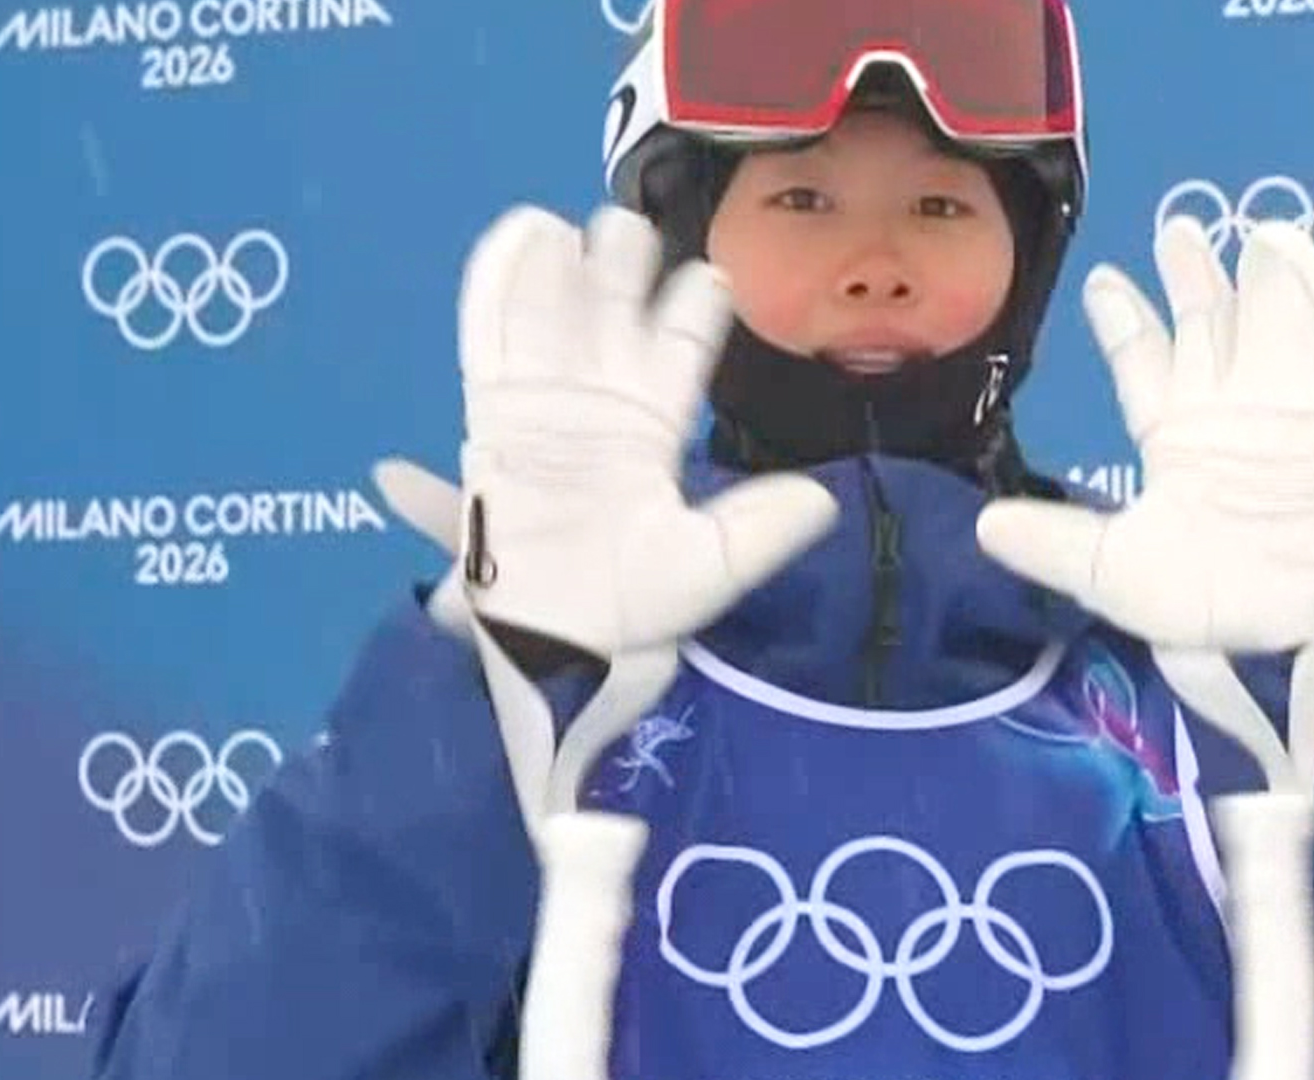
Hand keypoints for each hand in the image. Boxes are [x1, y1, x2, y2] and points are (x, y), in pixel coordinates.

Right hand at [375, 205, 836, 829]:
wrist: (560, 648)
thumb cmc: (633, 612)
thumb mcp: (713, 569)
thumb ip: (761, 529)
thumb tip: (823, 501)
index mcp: (654, 429)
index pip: (679, 351)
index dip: (694, 311)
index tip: (712, 277)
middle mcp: (600, 405)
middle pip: (613, 316)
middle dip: (622, 268)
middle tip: (631, 225)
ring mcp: (543, 406)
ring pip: (553, 317)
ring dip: (562, 270)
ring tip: (572, 222)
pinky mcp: (492, 418)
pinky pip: (489, 343)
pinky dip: (496, 292)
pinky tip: (515, 241)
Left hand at [977, 215, 1313, 654]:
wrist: (1278, 637)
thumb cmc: (1195, 604)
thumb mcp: (1108, 571)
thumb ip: (1054, 542)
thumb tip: (984, 529)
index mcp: (1175, 444)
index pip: (1146, 366)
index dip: (1127, 322)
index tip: (1104, 277)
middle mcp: (1228, 421)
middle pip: (1209, 335)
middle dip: (1196, 282)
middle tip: (1179, 225)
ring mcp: (1283, 421)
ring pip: (1267, 335)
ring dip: (1263, 284)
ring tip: (1258, 228)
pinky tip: (1304, 265)